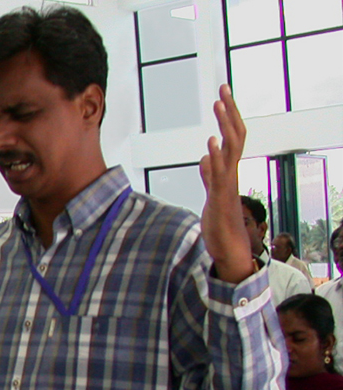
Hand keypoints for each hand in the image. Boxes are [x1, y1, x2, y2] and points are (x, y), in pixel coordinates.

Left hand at [199, 84, 251, 283]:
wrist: (229, 250)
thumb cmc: (221, 224)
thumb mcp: (212, 193)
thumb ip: (209, 175)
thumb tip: (205, 159)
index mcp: (229, 171)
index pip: (232, 137)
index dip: (228, 116)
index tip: (222, 95)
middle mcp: (232, 173)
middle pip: (236, 135)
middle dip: (230, 111)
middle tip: (222, 87)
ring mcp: (228, 184)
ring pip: (231, 149)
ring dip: (225, 126)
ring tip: (218, 104)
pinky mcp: (221, 198)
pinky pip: (220, 174)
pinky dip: (216, 157)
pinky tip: (210, 143)